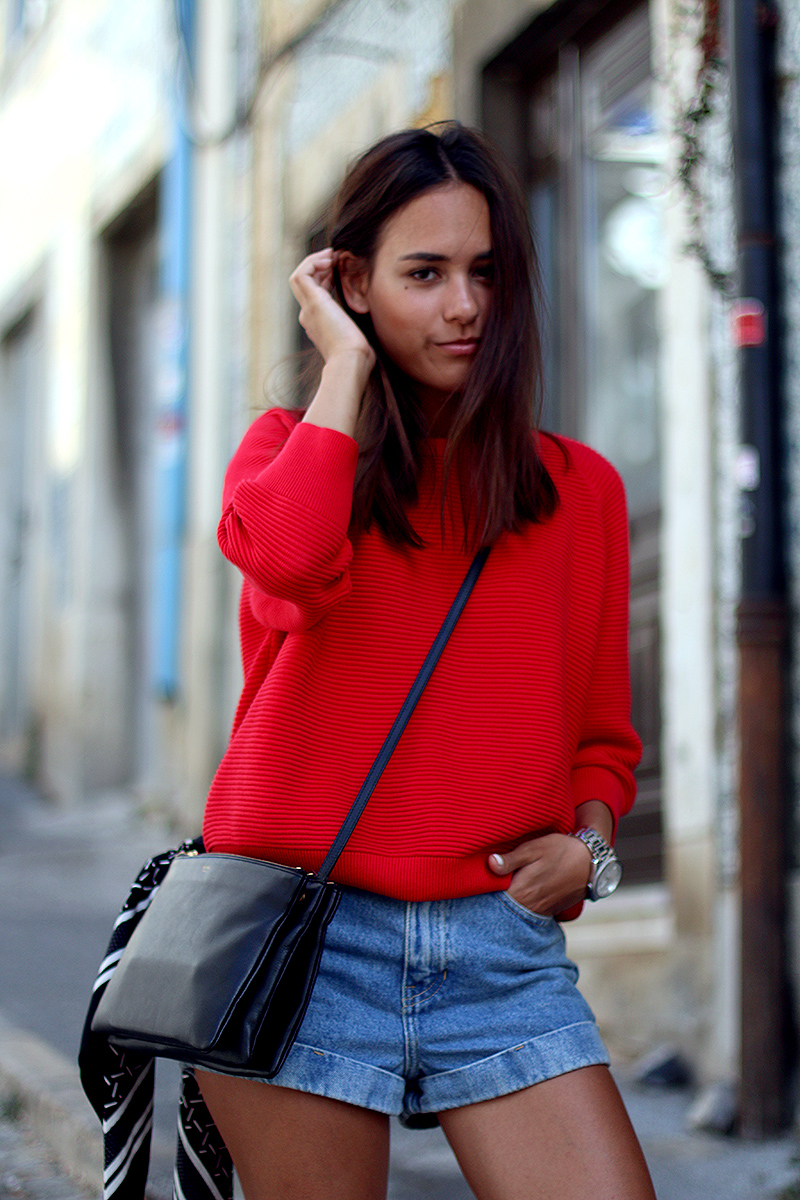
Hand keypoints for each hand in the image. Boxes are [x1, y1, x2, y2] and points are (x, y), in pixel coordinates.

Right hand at [289, 249, 374, 370]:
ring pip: (300, 276)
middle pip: (305, 284)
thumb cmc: (358, 356)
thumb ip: (355, 331)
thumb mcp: (356, 340)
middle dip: (319, 268)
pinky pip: (302, 274)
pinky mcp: (312, 301)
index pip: (315, 295)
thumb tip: (365, 333)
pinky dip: (314, 263)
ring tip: (332, 256)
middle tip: (336, 258)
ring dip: (315, 262)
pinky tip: (330, 261)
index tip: (339, 272)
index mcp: (317, 324)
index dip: (325, 279)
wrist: (350, 362)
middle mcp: (308, 316)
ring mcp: (307, 308)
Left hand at [488, 833, 591, 916]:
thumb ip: (511, 859)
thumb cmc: (561, 850)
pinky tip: (517, 894)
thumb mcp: (534, 848)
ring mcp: (540, 911)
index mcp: (521, 892)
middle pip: (502, 909)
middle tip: (480, 890)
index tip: (472, 886)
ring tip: (498, 891)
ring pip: (516, 912)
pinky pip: (529, 912)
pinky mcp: (549, 910)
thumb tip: (489, 864)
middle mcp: (530, 907)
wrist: (592, 861)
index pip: (493, 900)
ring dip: (506, 904)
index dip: (482, 893)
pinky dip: (521, 906)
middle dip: (492, 901)